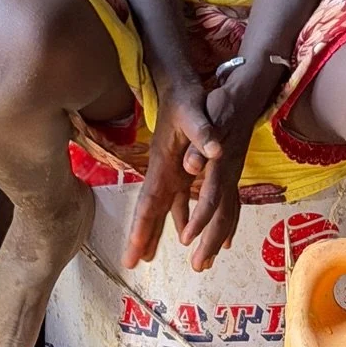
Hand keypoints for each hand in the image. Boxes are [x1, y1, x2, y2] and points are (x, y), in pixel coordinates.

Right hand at [122, 79, 221, 269]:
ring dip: (158, 231)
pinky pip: (177, 198)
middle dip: (142, 237)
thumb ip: (204, 132)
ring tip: (150, 255)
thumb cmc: (187, 99)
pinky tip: (182, 230)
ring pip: (164, 207)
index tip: (131, 255)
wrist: (178, 83)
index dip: (141, 230)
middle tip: (132, 262)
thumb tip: (214, 150)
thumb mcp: (196, 112)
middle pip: (150, 210)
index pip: (149, 203)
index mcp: (164, 165)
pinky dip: (179, 216)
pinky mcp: (179, 166)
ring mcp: (171, 170)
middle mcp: (164, 171)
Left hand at [179, 63, 282, 272]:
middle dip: (210, 241)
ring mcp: (232, 176)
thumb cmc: (224, 103)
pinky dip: (224, 225)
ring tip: (205, 263)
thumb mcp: (209, 113)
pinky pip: (229, 206)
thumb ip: (202, 138)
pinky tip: (222, 240)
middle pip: (223, 214)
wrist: (248, 93)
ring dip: (216, 239)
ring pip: (227, 214)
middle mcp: (229, 174)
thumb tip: (192, 164)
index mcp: (221, 163)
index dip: (201, 220)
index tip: (187, 240)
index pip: (213, 198)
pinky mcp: (230, 174)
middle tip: (198, 267)